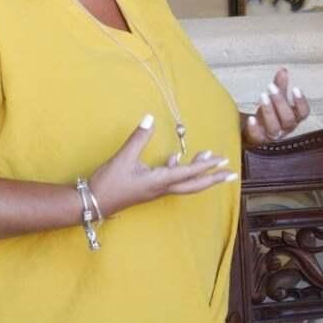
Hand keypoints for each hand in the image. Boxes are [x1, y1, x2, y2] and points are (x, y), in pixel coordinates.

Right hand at [89, 115, 235, 216]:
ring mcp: (156, 190)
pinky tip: (175, 159)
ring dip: (197, 171)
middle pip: (194, 185)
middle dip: (213, 178)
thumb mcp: (123, 159)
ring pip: (183, 182)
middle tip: (231, 173)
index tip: (224, 162)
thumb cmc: (108, 183)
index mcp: (159, 182)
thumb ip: (138, 138)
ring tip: (208, 157)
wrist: (91, 204)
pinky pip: (170, 180)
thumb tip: (149, 118)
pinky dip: (177, 170)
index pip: (189, 173)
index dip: (207, 166)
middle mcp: (162, 188)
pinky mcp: (148, 189)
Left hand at [244, 68, 310, 144]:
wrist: (257, 131)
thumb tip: (283, 70)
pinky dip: (254, 128)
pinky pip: (258, 136)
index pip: (304, 112)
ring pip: (275, 126)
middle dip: (280, 102)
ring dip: (269, 111)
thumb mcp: (277, 99)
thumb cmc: (271, 113)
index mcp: (294, 117)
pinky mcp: (260, 140)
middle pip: (288, 118)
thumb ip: (281, 86)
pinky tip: (251, 118)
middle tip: (271, 87)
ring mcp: (274, 135)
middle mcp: (286, 127)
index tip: (295, 88)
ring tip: (262, 96)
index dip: (301, 102)